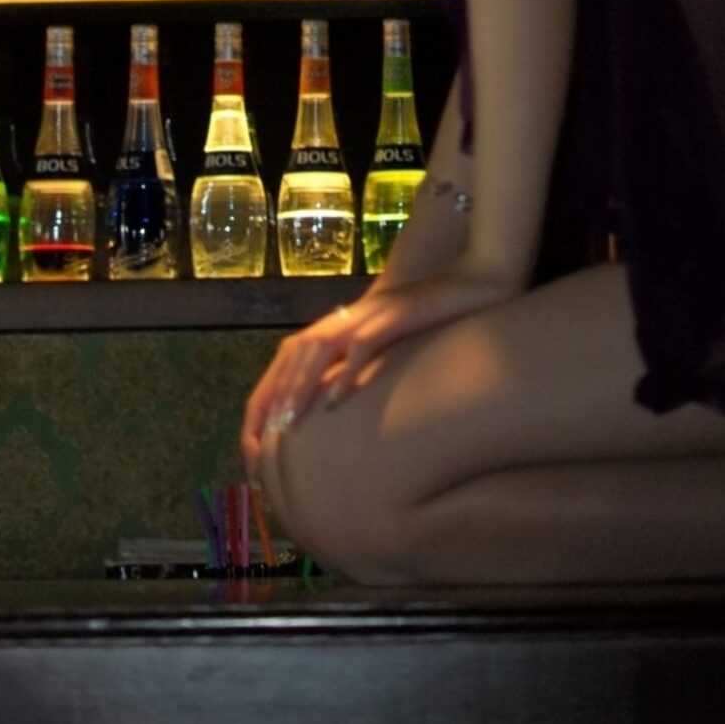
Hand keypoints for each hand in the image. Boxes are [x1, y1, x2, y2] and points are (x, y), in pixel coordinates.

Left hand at [240, 267, 520, 477]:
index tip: (253, 438)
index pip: (286, 357)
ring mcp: (369, 313)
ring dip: (299, 385)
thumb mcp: (386, 347)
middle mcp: (346, 315)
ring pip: (318, 347)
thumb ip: (357, 368)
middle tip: (261, 438)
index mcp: (340, 322)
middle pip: (292, 353)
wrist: (471, 284)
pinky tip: (336, 401)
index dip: (266, 395)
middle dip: (272, 395)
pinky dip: (346, 371)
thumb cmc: (429, 322)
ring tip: (287, 423)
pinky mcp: (395, 315)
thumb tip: (329, 408)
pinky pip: (363, 344)